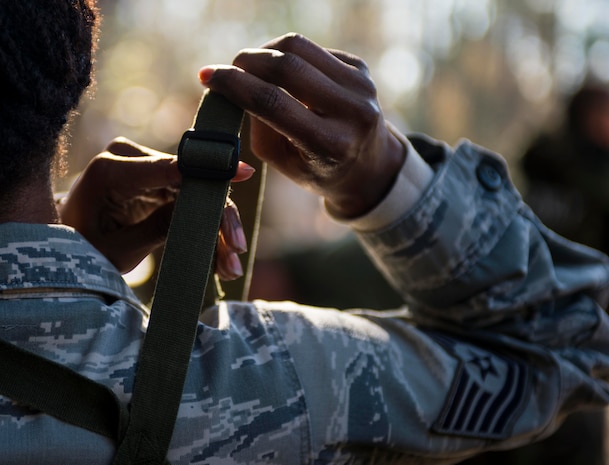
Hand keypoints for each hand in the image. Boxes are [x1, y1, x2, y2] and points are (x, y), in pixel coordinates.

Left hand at [59, 138, 254, 277]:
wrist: (67, 241)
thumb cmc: (82, 248)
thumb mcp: (117, 250)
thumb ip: (157, 229)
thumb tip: (201, 214)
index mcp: (110, 170)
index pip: (169, 168)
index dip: (208, 171)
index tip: (243, 173)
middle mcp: (131, 159)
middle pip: (191, 183)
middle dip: (217, 221)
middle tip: (236, 255)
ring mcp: (147, 168)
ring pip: (198, 194)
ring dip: (216, 231)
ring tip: (230, 269)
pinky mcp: (158, 181)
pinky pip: (192, 201)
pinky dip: (205, 229)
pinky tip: (219, 260)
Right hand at [198, 33, 404, 218]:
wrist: (367, 166)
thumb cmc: (315, 167)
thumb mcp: (280, 160)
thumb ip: (256, 123)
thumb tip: (232, 82)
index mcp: (329, 144)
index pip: (273, 102)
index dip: (234, 85)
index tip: (207, 76)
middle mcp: (351, 112)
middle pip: (287, 66)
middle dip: (248, 61)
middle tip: (228, 68)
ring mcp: (361, 87)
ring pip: (299, 47)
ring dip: (265, 52)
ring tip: (251, 68)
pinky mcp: (361, 69)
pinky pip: (313, 50)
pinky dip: (289, 57)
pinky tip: (284, 75)